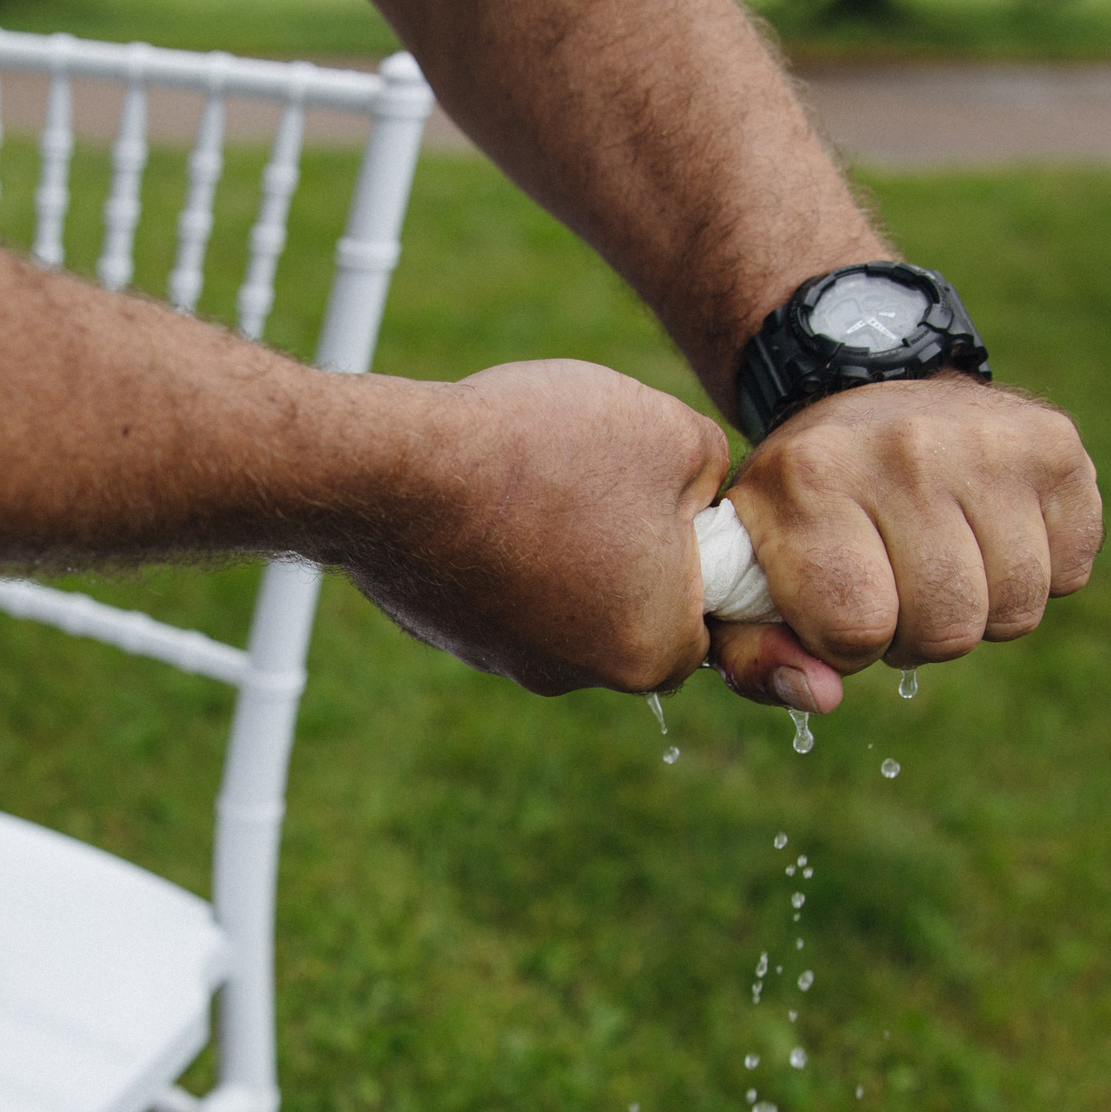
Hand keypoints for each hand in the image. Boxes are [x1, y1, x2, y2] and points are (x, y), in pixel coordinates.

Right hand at [348, 359, 844, 700]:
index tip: (663, 496)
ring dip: (560, 547)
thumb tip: (699, 498)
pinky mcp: (447, 634)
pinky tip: (482, 494)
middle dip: (624, 551)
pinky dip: (500, 549)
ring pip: (560, 602)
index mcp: (652, 651)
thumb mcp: (673, 435)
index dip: (691, 550)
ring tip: (534, 479)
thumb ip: (712, 475)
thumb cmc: (546, 453)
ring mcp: (503, 660)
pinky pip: (497, 591)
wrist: (398, 470)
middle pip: (628, 614)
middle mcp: (577, 676)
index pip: (703, 620)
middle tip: (601, 480)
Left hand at [718, 374, 1101, 709]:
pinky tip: (985, 534)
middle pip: (947, 628)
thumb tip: (822, 698)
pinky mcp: (1055, 445)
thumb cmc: (802, 502)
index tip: (835, 609)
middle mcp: (905, 451)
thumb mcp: (747, 569)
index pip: (858, 627)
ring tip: (935, 566)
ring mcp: (989, 442)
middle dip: (915, 637)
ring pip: (1015, 609)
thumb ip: (754, 654)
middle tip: (892, 591)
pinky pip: (1068, 572)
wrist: (865, 389)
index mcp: (810, 478)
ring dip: (977, 613)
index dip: (848, 645)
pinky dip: (1034, 576)